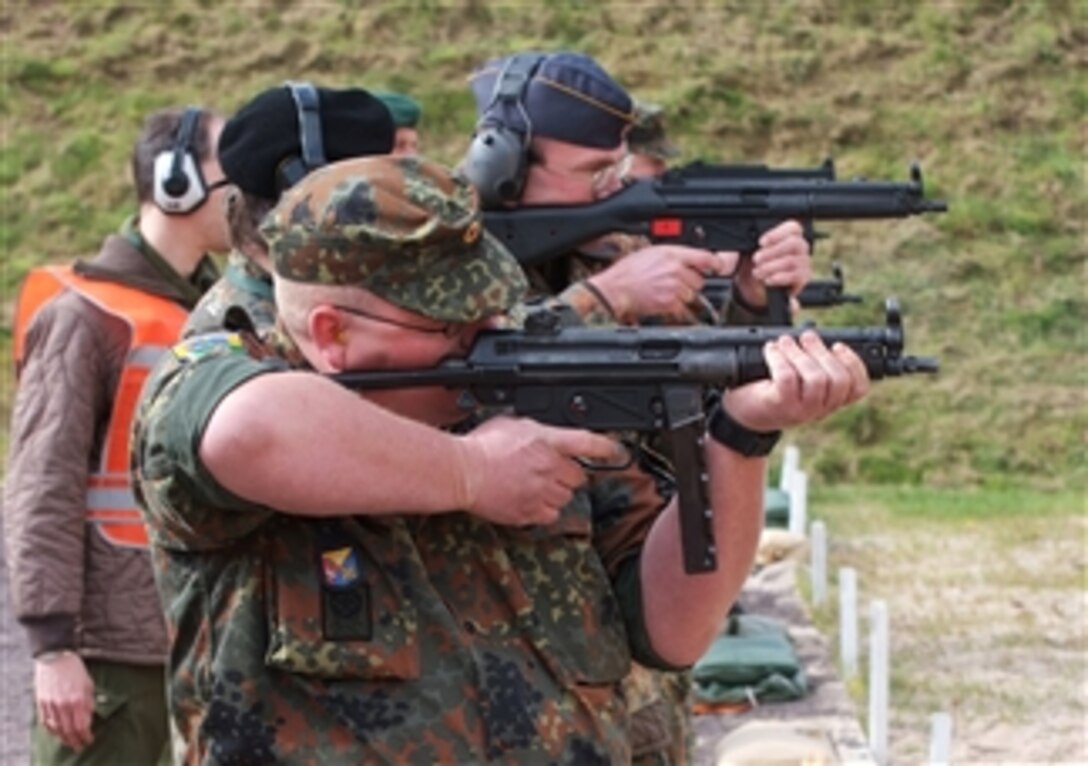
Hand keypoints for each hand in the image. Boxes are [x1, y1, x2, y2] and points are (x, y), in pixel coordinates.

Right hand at [35, 651, 94, 750]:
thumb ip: (89, 702)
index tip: (89, 740)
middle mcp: (64, 705)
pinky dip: (52, 731)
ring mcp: (51, 705)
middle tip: (80, 746)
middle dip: (75, 741)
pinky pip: (46, 723)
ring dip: (64, 739)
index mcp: (78, 699)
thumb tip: (89, 717)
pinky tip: (57, 733)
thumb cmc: (75, 669)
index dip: (86, 736)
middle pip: (69, 731)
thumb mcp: (88, 684)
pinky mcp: (41, 703)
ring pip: (57, 729)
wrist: (55, 657)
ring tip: (70, 742)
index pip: (82, 726)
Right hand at [458, 416, 621, 525]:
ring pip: (566, 497)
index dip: (607, 448)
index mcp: (546, 441)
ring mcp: (541, 491)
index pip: (587, 443)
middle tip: (549, 472)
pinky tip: (529, 501)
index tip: (618, 451)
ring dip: (556, 493)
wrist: (462, 472)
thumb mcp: (513, 424)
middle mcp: (549, 466)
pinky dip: (544, 510)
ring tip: (534, 486)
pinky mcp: (530, 512)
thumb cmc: (480, 446)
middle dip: (568, 474)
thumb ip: (537, 431)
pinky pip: (551, 515)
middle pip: (578, 476)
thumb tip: (546, 435)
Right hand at [587, 245, 731, 322]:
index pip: (704, 257)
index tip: (718, 266)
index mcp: (671, 253)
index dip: (715, 263)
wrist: (615, 288)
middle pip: (699, 279)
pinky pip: (682, 306)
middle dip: (690, 282)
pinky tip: (662, 299)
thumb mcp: (651, 252)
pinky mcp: (670, 303)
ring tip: (665, 291)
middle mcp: (675, 269)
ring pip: (692, 294)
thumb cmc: (627, 271)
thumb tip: (687, 258)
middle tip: (675, 282)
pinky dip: (675, 306)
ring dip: (683, 295)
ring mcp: (674, 287)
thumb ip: (672, 255)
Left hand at [722, 331, 869, 431]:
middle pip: (838, 380)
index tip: (838, 346)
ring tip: (786, 342)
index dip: (854, 365)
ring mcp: (800, 410)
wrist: (740, 414)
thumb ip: (812, 361)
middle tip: (807, 336)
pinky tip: (771, 350)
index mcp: (829, 402)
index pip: (858, 389)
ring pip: (815, 378)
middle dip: (823, 352)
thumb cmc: (771, 389)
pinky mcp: (779, 406)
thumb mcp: (798, 379)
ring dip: (800, 353)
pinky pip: (787, 378)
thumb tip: (809, 328)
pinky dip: (779, 358)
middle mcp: (818, 410)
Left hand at [731, 220, 811, 309]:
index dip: (777, 233)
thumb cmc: (751, 263)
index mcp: (788, 234)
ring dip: (771, 266)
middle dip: (772, 252)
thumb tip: (720, 260)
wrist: (752, 286)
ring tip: (758, 272)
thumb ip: (734, 249)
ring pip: (791, 261)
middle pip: (794, 243)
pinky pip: (795, 276)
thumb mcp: (741, 251)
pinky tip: (768, 280)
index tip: (760, 242)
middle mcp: (799, 247)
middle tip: (756, 259)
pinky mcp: (802, 278)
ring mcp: (803, 262)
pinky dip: (779, 278)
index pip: (792, 227)